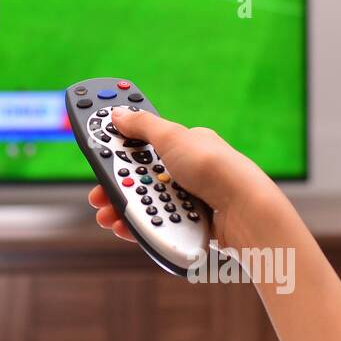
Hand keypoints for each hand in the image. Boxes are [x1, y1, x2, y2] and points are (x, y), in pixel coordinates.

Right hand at [86, 106, 289, 248]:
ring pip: (144, 202)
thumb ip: (142, 125)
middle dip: (114, 183)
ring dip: (121, 208)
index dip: (118, 143)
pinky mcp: (189, 223)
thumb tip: (118, 113)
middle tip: (96, 192)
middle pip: (139, 175)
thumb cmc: (215, 169)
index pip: (143, 141)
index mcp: (183, 144)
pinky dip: (139, 226)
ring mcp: (187, 198)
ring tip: (106, 215)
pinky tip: (126, 227)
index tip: (95, 145)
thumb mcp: (173, 137)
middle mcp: (185, 171)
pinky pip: (156, 223)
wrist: (245, 211)